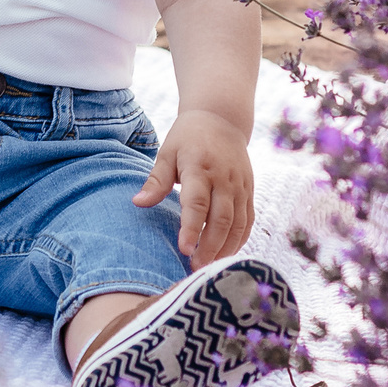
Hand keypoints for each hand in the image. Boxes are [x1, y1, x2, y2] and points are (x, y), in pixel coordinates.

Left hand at [132, 112, 254, 263]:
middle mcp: (224, 178)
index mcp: (200, 167)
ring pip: (238, 223)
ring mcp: (240, 185)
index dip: (191, 228)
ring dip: (225, 248)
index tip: (184, 249)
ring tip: (209, 267)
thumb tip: (138, 203)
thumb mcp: (167, 153)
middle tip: (194, 268)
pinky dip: (240, 239)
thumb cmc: (188, 138)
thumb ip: (156, 180)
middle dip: (209, 246)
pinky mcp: (249, 191)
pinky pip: (248, 220)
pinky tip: (227, 254)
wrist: (221, 118)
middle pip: (221, 218)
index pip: (197, 203)